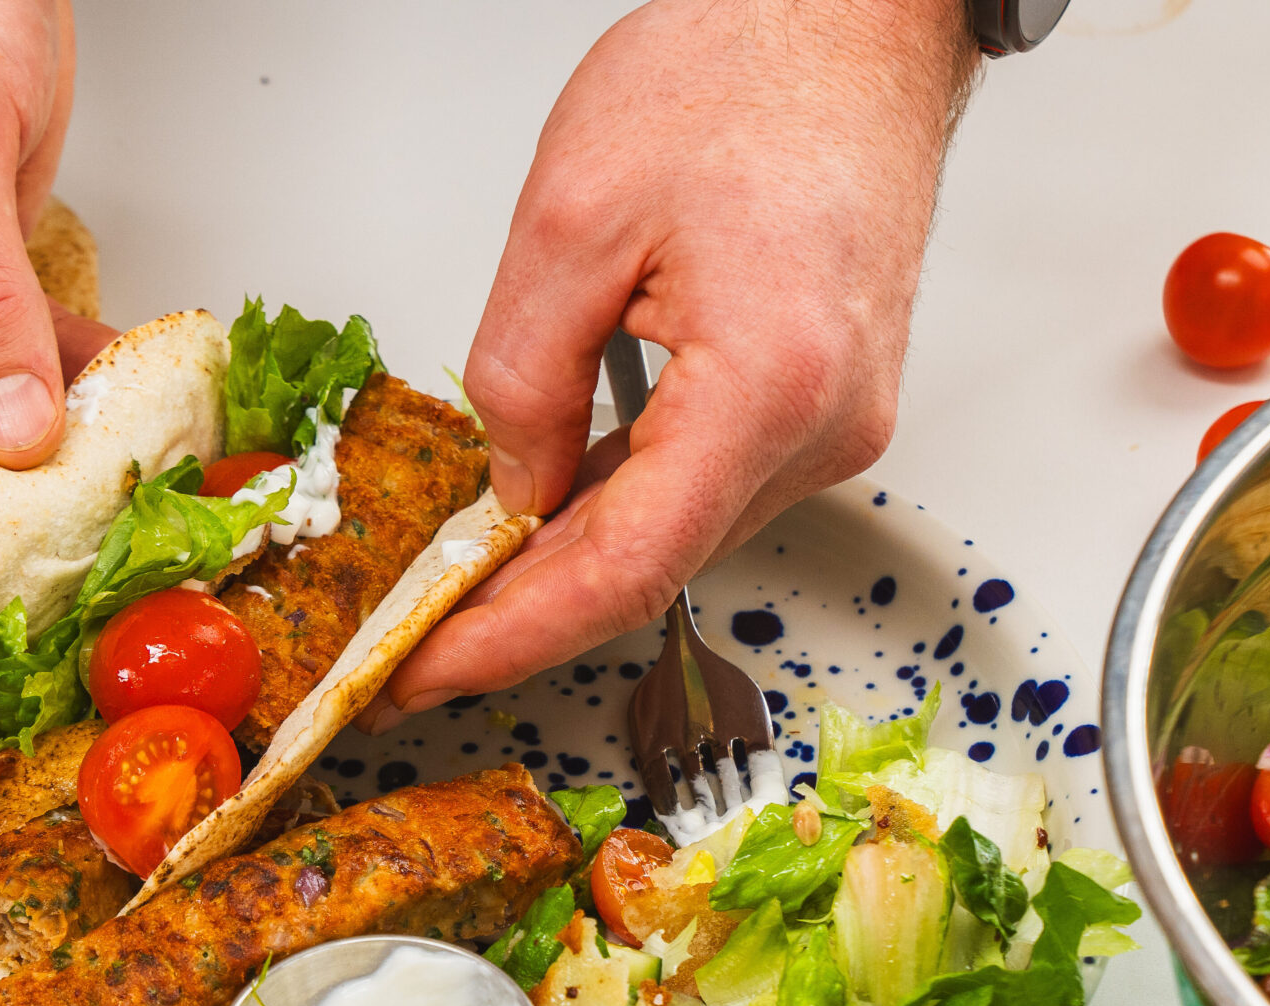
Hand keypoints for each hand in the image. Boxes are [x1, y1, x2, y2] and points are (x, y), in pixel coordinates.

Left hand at [365, 0, 977, 728]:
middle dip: (525, 618)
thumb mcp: (572, 216)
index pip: (623, 569)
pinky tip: (555, 515)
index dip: (511, 639)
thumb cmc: (744, 72)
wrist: (855, 21)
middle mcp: (824, 426)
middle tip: (414, 649)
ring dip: (573, 564)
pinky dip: (627, 508)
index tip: (423, 675)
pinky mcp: (831, 401)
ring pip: (681, 533)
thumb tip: (510, 490)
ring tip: (463, 590)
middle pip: (653, 568)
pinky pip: (711, 485)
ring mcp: (839, 420)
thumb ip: (524, 373)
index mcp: (767, 386)